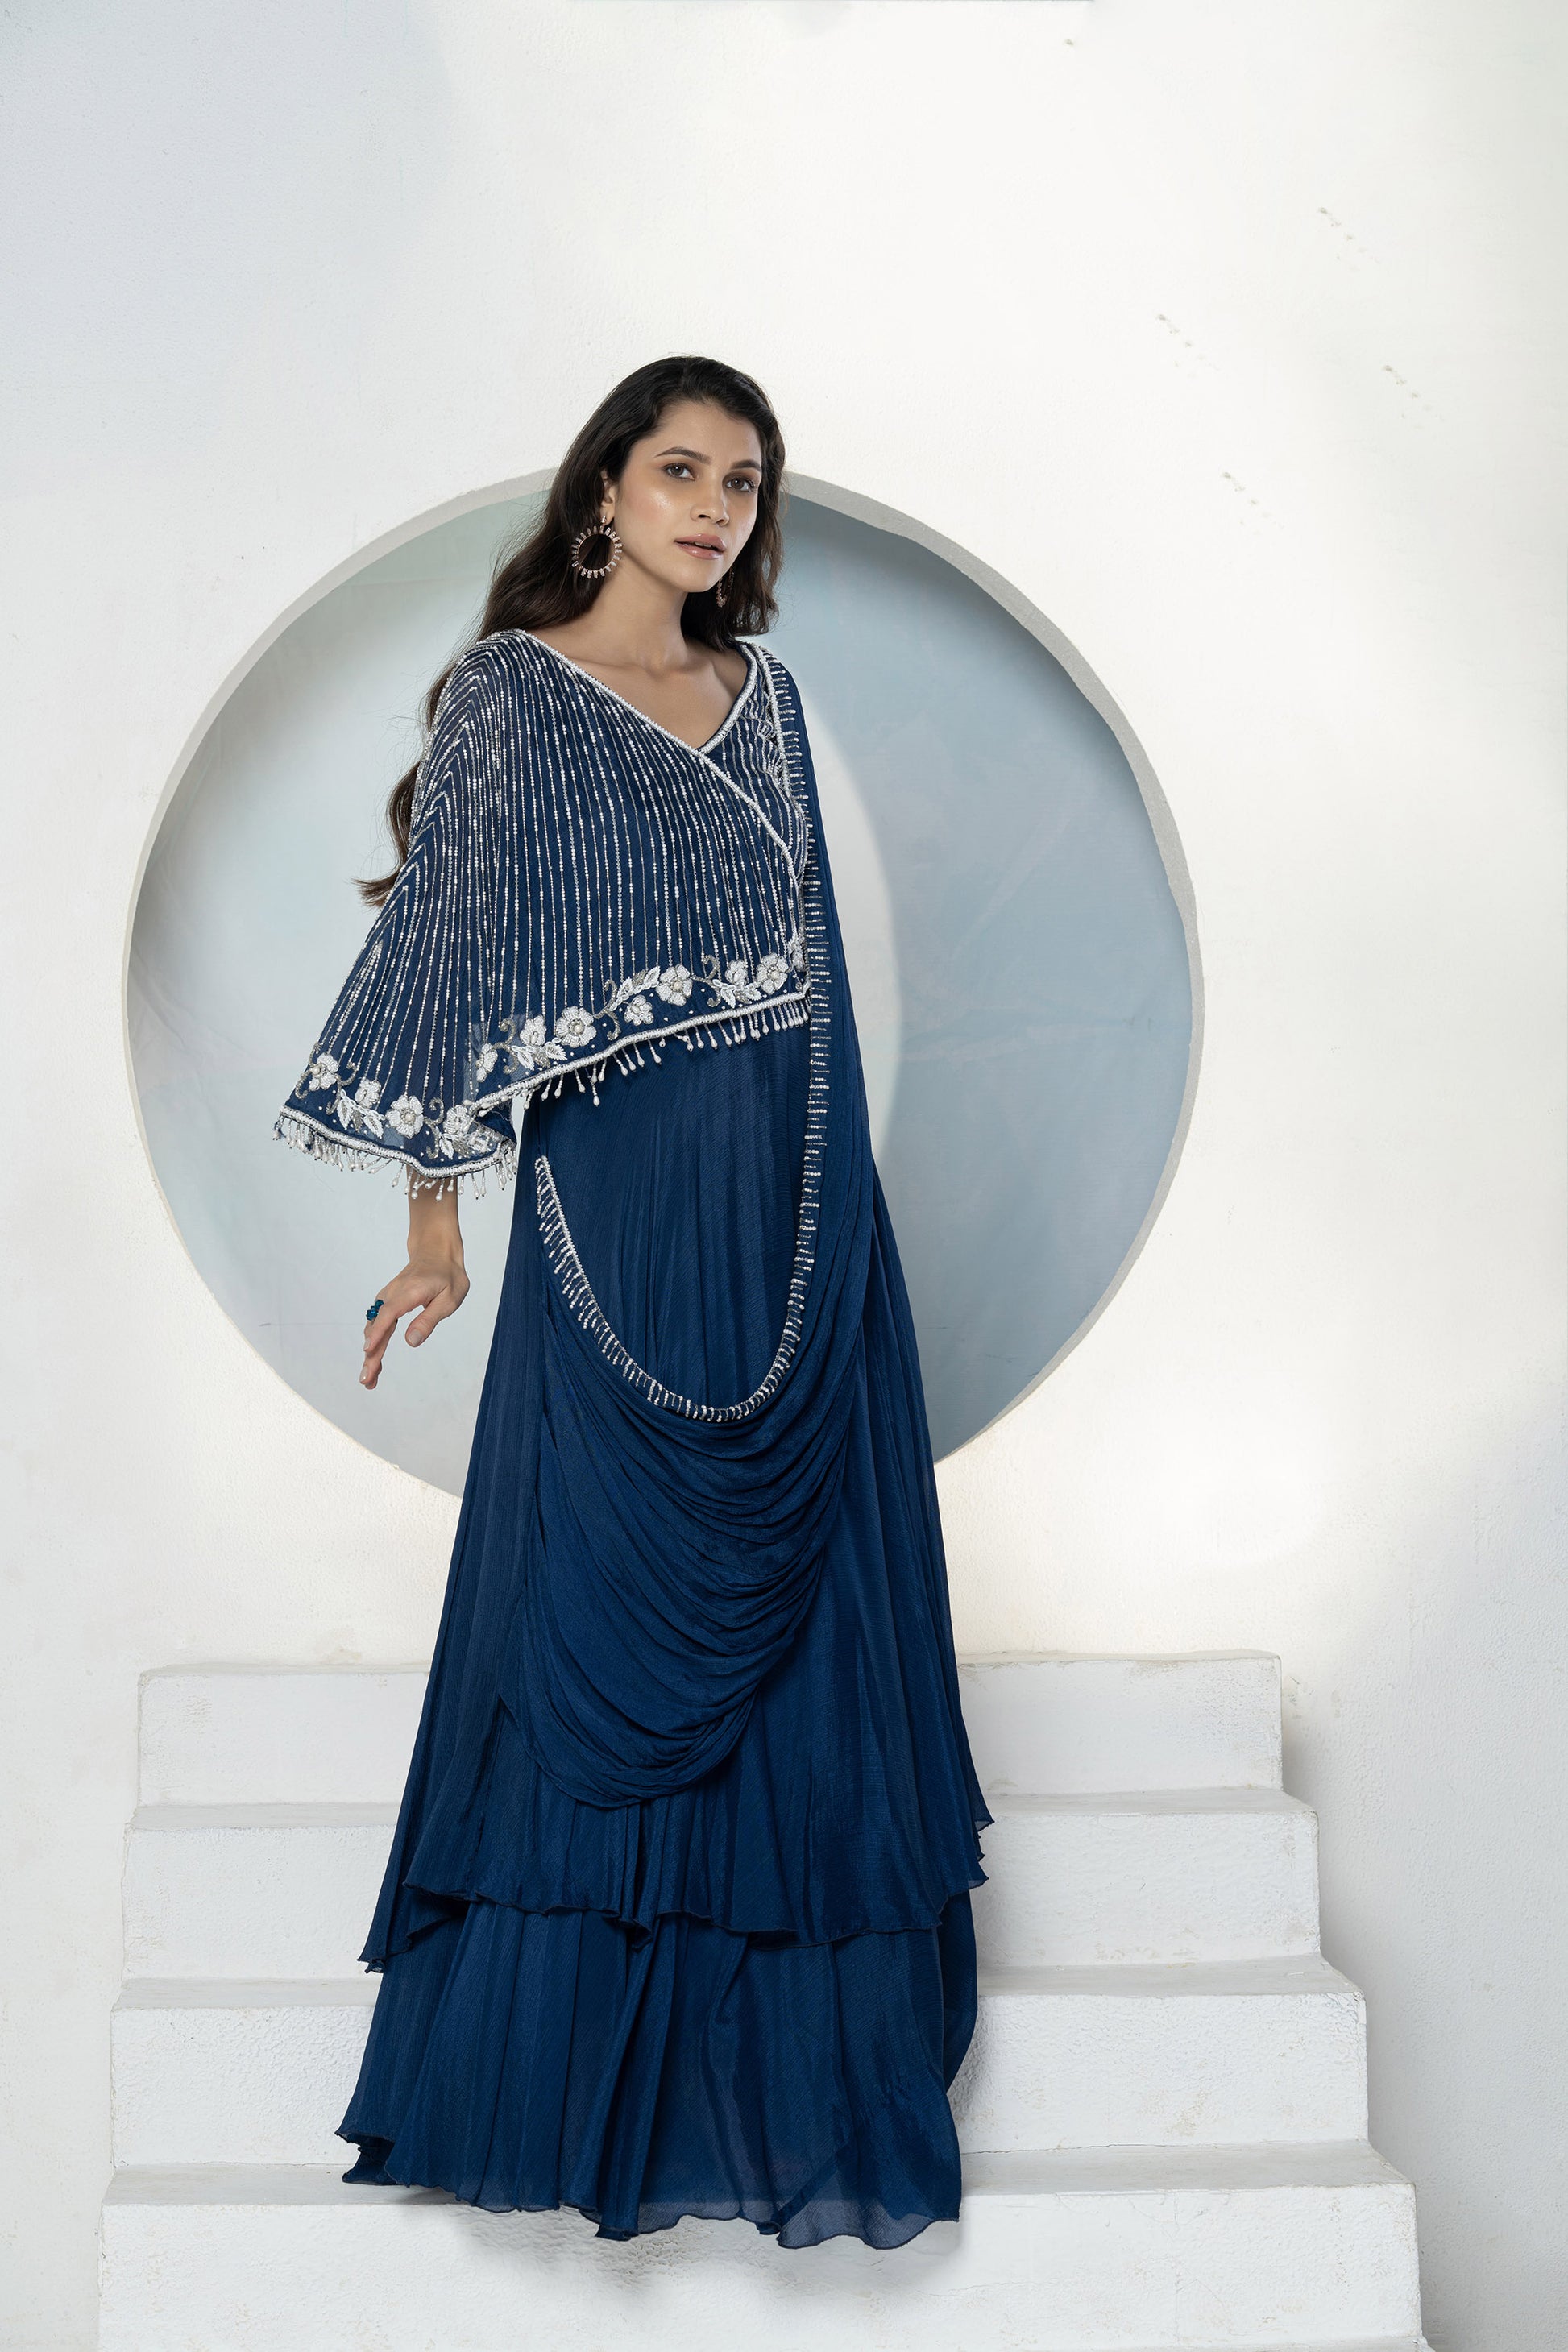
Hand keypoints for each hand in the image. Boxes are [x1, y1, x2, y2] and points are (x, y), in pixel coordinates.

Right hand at [361, 1181, 467, 1388]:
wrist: (436, 1253)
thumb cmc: (447, 1277)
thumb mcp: (449, 1299)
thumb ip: (429, 1319)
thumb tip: (410, 1342)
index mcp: (409, 1292)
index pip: (389, 1314)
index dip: (378, 1333)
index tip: (368, 1351)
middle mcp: (393, 1294)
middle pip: (377, 1325)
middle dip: (371, 1354)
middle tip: (366, 1379)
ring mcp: (388, 1298)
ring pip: (375, 1327)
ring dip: (371, 1353)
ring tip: (369, 1379)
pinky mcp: (387, 1302)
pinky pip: (378, 1324)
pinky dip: (375, 1343)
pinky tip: (374, 1361)